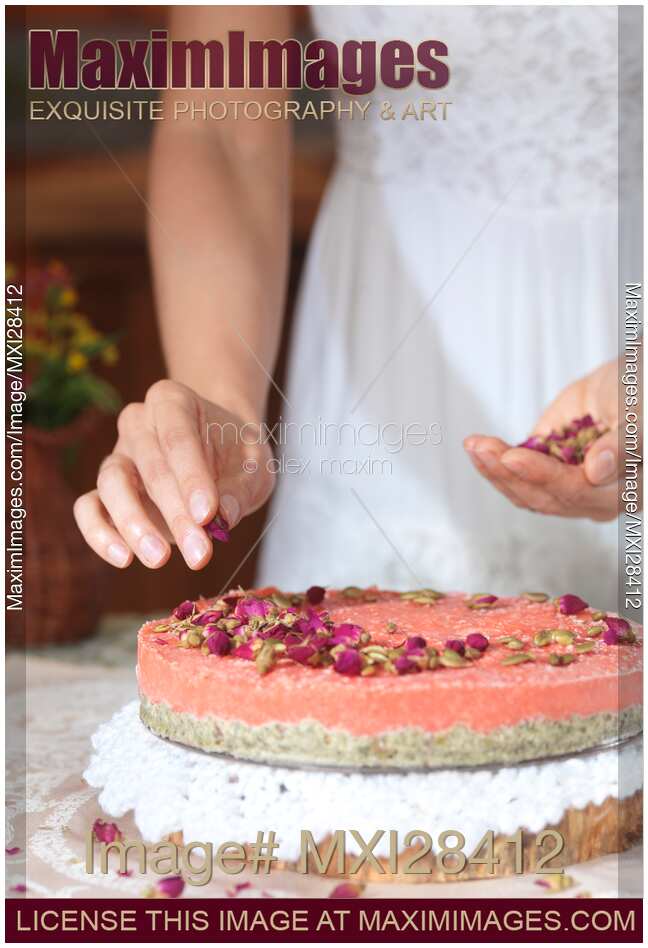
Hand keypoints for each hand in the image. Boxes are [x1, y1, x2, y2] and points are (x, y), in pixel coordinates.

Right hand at [74, 380, 273, 568]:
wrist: (221, 458)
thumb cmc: (237, 455)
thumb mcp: (254, 466)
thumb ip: (241, 489)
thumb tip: (223, 517)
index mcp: (172, 401)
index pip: (177, 436)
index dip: (191, 477)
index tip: (207, 514)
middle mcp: (138, 423)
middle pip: (148, 465)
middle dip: (174, 513)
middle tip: (199, 552)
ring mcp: (118, 456)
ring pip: (111, 484)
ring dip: (134, 524)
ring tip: (160, 558)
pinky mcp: (105, 490)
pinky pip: (88, 508)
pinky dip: (99, 533)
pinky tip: (124, 558)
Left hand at [464, 359, 626, 521]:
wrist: (625, 386)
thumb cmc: (638, 398)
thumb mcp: (637, 414)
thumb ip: (624, 445)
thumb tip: (596, 471)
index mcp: (628, 491)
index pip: (581, 492)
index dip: (545, 476)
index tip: (514, 457)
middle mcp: (597, 499)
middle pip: (547, 498)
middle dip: (509, 473)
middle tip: (483, 449)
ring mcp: (569, 489)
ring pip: (526, 493)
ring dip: (495, 471)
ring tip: (475, 446)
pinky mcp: (546, 475)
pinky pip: (516, 480)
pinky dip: (494, 465)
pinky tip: (477, 448)